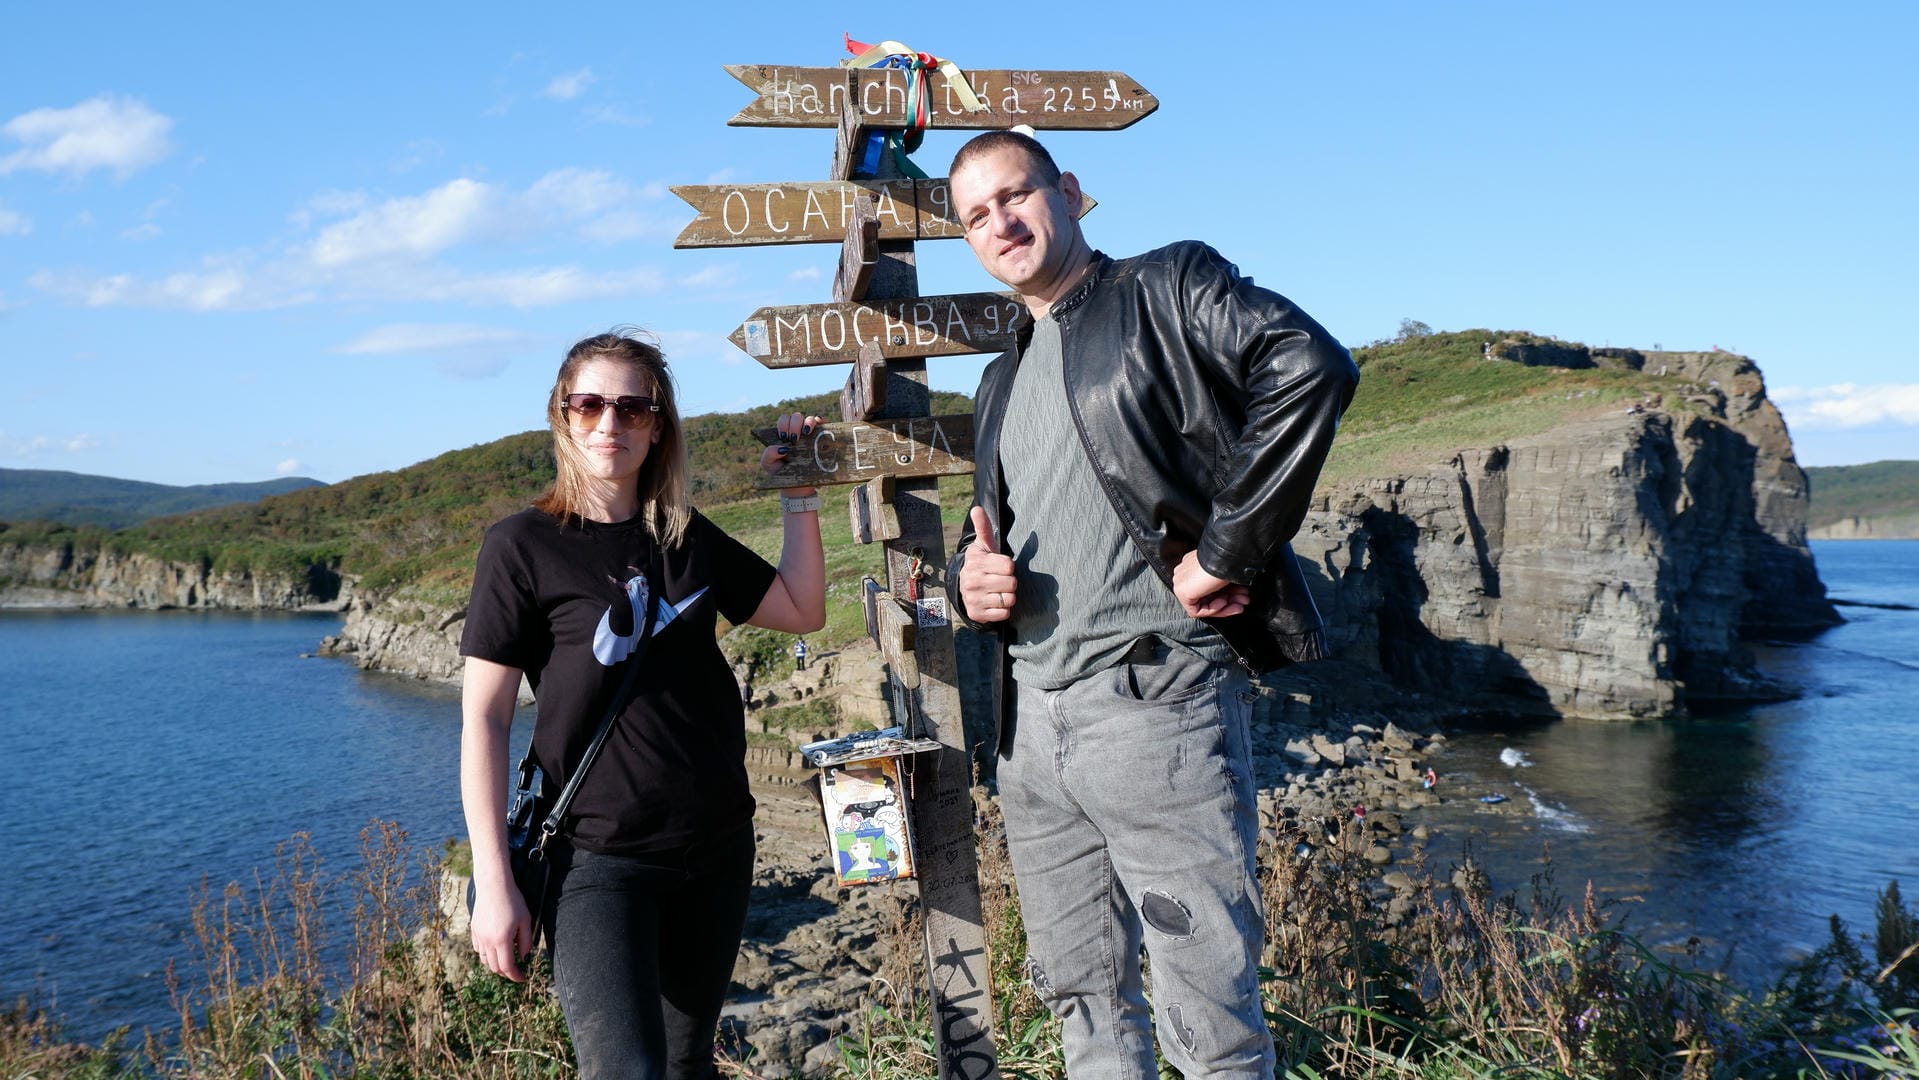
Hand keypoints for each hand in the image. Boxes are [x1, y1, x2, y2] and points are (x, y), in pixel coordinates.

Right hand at [470, 879, 533, 982]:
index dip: (516, 976)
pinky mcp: (474, 930)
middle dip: (506, 972)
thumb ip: (525, 941)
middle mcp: (488, 941)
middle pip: (495, 967)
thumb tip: (524, 957)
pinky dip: (486, 954)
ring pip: (485, 960)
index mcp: (502, 940)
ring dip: (495, 964)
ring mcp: (479, 936)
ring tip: (506, 960)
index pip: (507, 967)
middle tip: (516, 970)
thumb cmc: (513, 901)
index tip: (523, 978)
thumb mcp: (526, 920)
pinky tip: (494, 948)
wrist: (493, 885)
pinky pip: (479, 949)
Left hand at [761, 412, 822, 496]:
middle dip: (794, 425)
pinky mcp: (821, 438)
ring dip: (808, 423)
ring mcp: (811, 434)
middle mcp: (798, 430)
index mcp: (784, 433)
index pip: (784, 420)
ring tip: (806, 435)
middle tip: (794, 439)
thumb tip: (781, 447)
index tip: (784, 437)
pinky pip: (823, 425)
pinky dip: (821, 422)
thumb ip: (768, 454)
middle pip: (796, 417)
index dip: (784, 425)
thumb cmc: (782, 472)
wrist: (797, 486)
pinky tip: (817, 431)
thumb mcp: (769, 464)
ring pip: (810, 419)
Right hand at [960, 506, 1017, 623]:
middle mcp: (972, 581)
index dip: (1008, 566)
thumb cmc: (981, 564)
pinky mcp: (977, 614)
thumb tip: (977, 508)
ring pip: (1009, 599)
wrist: (964, 587)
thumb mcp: (983, 545)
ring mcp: (974, 599)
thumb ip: (983, 527)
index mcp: (976, 563)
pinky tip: (994, 602)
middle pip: (1012, 583)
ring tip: (998, 590)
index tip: (999, 566)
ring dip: (1008, 596)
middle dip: (1009, 582)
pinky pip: (1004, 614)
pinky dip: (1003, 609)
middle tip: (999, 579)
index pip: (1009, 566)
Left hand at [1172, 551, 1249, 618]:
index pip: (1211, 585)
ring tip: (1240, 604)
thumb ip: (1225, 583)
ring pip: (1204, 602)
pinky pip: (1197, 609)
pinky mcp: (1182, 592)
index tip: (1243, 593)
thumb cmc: (1230, 559)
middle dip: (1230, 599)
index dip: (1229, 592)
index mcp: (1196, 562)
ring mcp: (1182, 581)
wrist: (1225, 559)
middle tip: (1244, 600)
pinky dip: (1213, 609)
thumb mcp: (1229, 571)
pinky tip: (1224, 602)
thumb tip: (1233, 594)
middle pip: (1209, 594)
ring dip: (1226, 606)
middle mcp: (1187, 571)